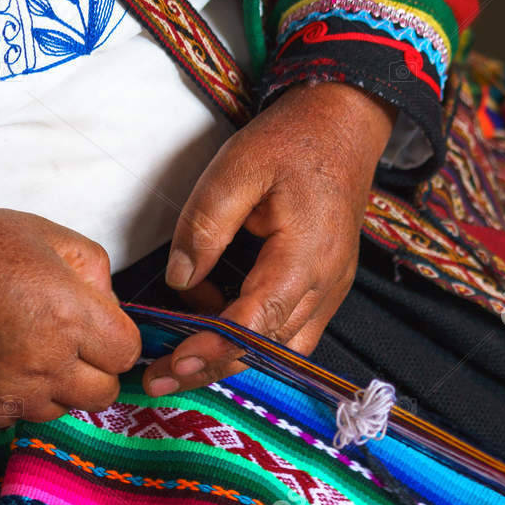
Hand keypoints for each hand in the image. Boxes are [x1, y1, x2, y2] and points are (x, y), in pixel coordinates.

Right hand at [0, 207, 141, 427]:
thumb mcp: (44, 235)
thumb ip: (94, 270)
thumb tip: (111, 306)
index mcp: (69, 316)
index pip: (127, 353)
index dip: (116, 338)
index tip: (97, 327)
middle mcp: (46, 362)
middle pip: (103, 393)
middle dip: (95, 370)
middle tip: (69, 345)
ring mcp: (12, 393)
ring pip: (63, 410)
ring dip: (56, 387)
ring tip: (27, 351)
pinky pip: (19, 417)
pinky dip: (17, 398)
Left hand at [143, 81, 393, 395]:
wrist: (346, 125)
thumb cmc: (293, 141)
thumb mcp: (237, 167)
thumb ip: (205, 226)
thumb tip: (178, 279)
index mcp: (305, 256)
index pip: (256, 322)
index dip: (213, 348)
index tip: (172, 363)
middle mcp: (325, 284)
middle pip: (267, 348)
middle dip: (211, 367)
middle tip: (158, 379)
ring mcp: (330, 290)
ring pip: (280, 348)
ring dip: (231, 357)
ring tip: (179, 354)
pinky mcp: (326, 288)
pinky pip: (290, 331)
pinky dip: (252, 338)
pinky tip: (215, 320)